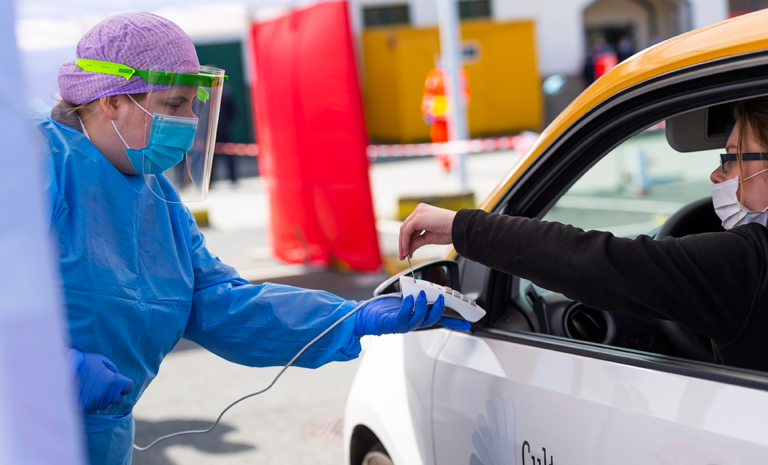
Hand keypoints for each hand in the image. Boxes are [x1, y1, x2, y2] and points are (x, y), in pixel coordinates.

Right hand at [67, 349, 134, 413]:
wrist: (61, 373)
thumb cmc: (82, 363)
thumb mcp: (101, 360)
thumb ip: (114, 370)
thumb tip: (119, 378)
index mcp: (114, 382)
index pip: (129, 387)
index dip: (124, 383)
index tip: (118, 381)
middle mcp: (107, 395)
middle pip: (120, 399)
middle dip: (115, 393)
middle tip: (105, 385)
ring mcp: (96, 403)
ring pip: (107, 404)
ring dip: (104, 398)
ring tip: (93, 388)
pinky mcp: (86, 409)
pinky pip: (95, 408)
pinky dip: (93, 402)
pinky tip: (86, 393)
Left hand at [354, 291, 470, 337]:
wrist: (365, 316)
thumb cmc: (384, 308)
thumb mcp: (405, 299)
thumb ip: (417, 296)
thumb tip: (428, 289)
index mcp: (418, 317)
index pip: (440, 320)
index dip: (454, 322)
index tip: (467, 323)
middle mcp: (413, 323)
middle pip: (433, 319)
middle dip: (439, 309)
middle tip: (442, 298)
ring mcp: (404, 325)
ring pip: (421, 319)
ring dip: (423, 306)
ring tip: (422, 294)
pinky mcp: (393, 324)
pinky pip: (404, 316)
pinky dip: (408, 306)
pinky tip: (409, 298)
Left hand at [399, 204, 457, 259]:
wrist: (458, 228)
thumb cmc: (448, 231)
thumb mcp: (429, 238)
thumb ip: (417, 242)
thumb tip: (408, 250)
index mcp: (423, 213)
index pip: (409, 227)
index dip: (406, 240)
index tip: (406, 252)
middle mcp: (419, 210)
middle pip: (405, 228)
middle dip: (402, 243)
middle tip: (402, 255)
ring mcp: (418, 212)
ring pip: (404, 229)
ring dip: (403, 244)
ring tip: (404, 255)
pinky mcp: (418, 217)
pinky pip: (406, 231)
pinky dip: (405, 242)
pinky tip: (407, 251)